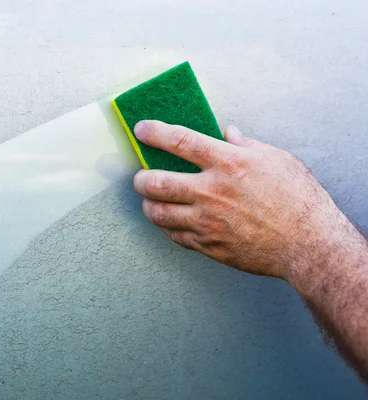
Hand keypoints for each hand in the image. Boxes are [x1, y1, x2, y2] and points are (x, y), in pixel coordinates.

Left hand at [132, 121, 362, 290]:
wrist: (308, 244)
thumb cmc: (297, 199)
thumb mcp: (277, 159)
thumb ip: (247, 144)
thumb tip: (229, 132)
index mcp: (228, 163)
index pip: (180, 141)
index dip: (155, 133)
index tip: (141, 129)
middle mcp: (211, 192)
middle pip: (155, 182)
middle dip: (140, 178)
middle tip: (140, 177)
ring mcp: (206, 221)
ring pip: (158, 213)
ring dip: (148, 204)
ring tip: (151, 200)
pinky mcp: (208, 245)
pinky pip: (174, 235)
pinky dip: (168, 226)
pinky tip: (171, 221)